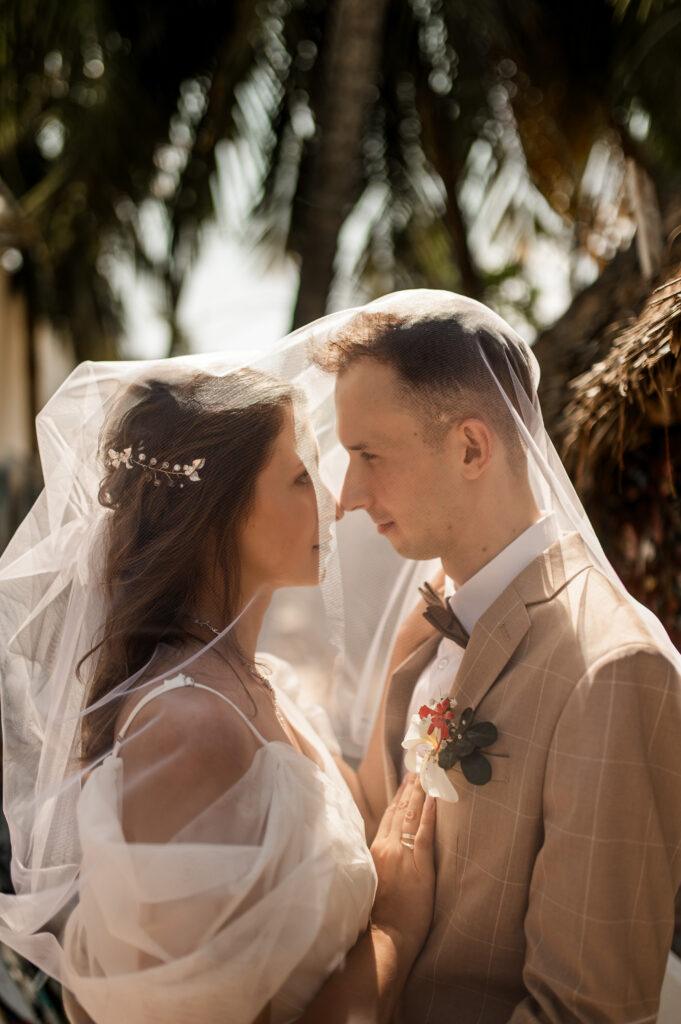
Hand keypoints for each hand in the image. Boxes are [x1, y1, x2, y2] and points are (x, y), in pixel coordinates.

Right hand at [369, 773, 435, 960]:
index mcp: (375, 851)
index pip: (389, 817)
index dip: (398, 797)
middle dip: (410, 788)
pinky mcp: (419, 866)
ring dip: (419, 793)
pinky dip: (430, 813)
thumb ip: (377, 863)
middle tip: (419, 767)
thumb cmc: (377, 920)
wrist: (383, 939)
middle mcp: (386, 847)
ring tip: (427, 774)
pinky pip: (426, 833)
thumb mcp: (371, 884)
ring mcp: (402, 855)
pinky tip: (435, 798)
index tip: (406, 779)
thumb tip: (384, 852)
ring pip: (411, 816)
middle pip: (400, 811)